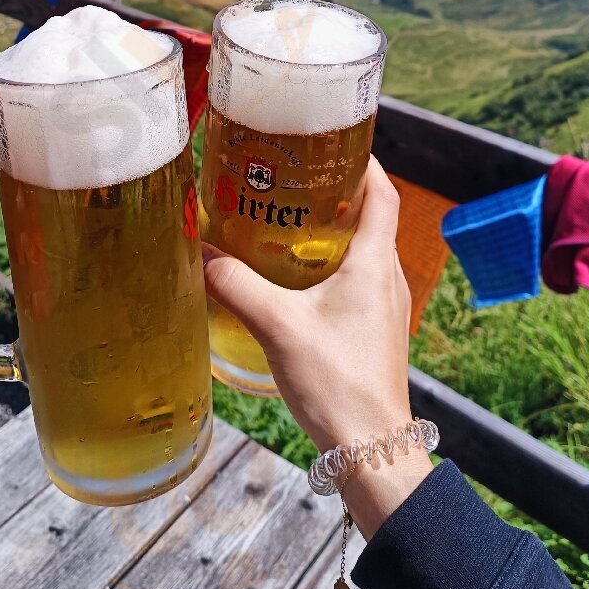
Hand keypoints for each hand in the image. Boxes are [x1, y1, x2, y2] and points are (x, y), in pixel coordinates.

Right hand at [202, 156, 432, 537]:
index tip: (337, 140)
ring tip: (290, 220)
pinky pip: (359, 279)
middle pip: (372, 216)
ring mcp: (385, 306)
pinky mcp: (375, 330)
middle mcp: (387, 277)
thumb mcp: (278, 326)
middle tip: (296, 178)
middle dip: (338, 192)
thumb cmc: (337, 383)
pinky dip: (333, 264)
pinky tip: (297, 277)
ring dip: (335, 229)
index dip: (365, 161)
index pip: (382, 192)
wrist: (370, 448)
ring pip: (365, 249)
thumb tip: (201, 251)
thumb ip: (236, 285)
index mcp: (375, 263)